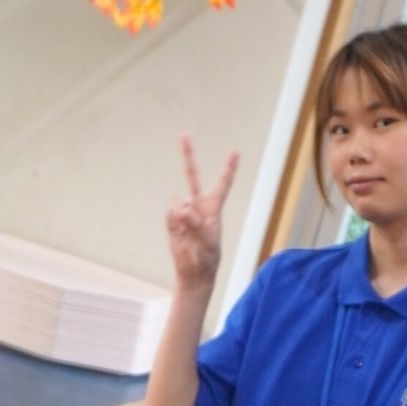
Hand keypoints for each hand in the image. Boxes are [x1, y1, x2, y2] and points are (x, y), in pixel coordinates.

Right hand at [166, 133, 238, 289]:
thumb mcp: (209, 242)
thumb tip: (183, 207)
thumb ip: (198, 223)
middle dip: (188, 155)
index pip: (222, 186)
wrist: (193, 272)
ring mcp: (183, 211)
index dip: (228, 169)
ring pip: (179, 203)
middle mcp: (198, 206)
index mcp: (213, 209)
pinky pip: (171, 215)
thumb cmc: (208, 258)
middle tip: (183, 133)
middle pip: (193, 177)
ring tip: (190, 235)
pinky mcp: (171, 220)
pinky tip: (180, 236)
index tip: (236, 151)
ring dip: (184, 218)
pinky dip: (175, 224)